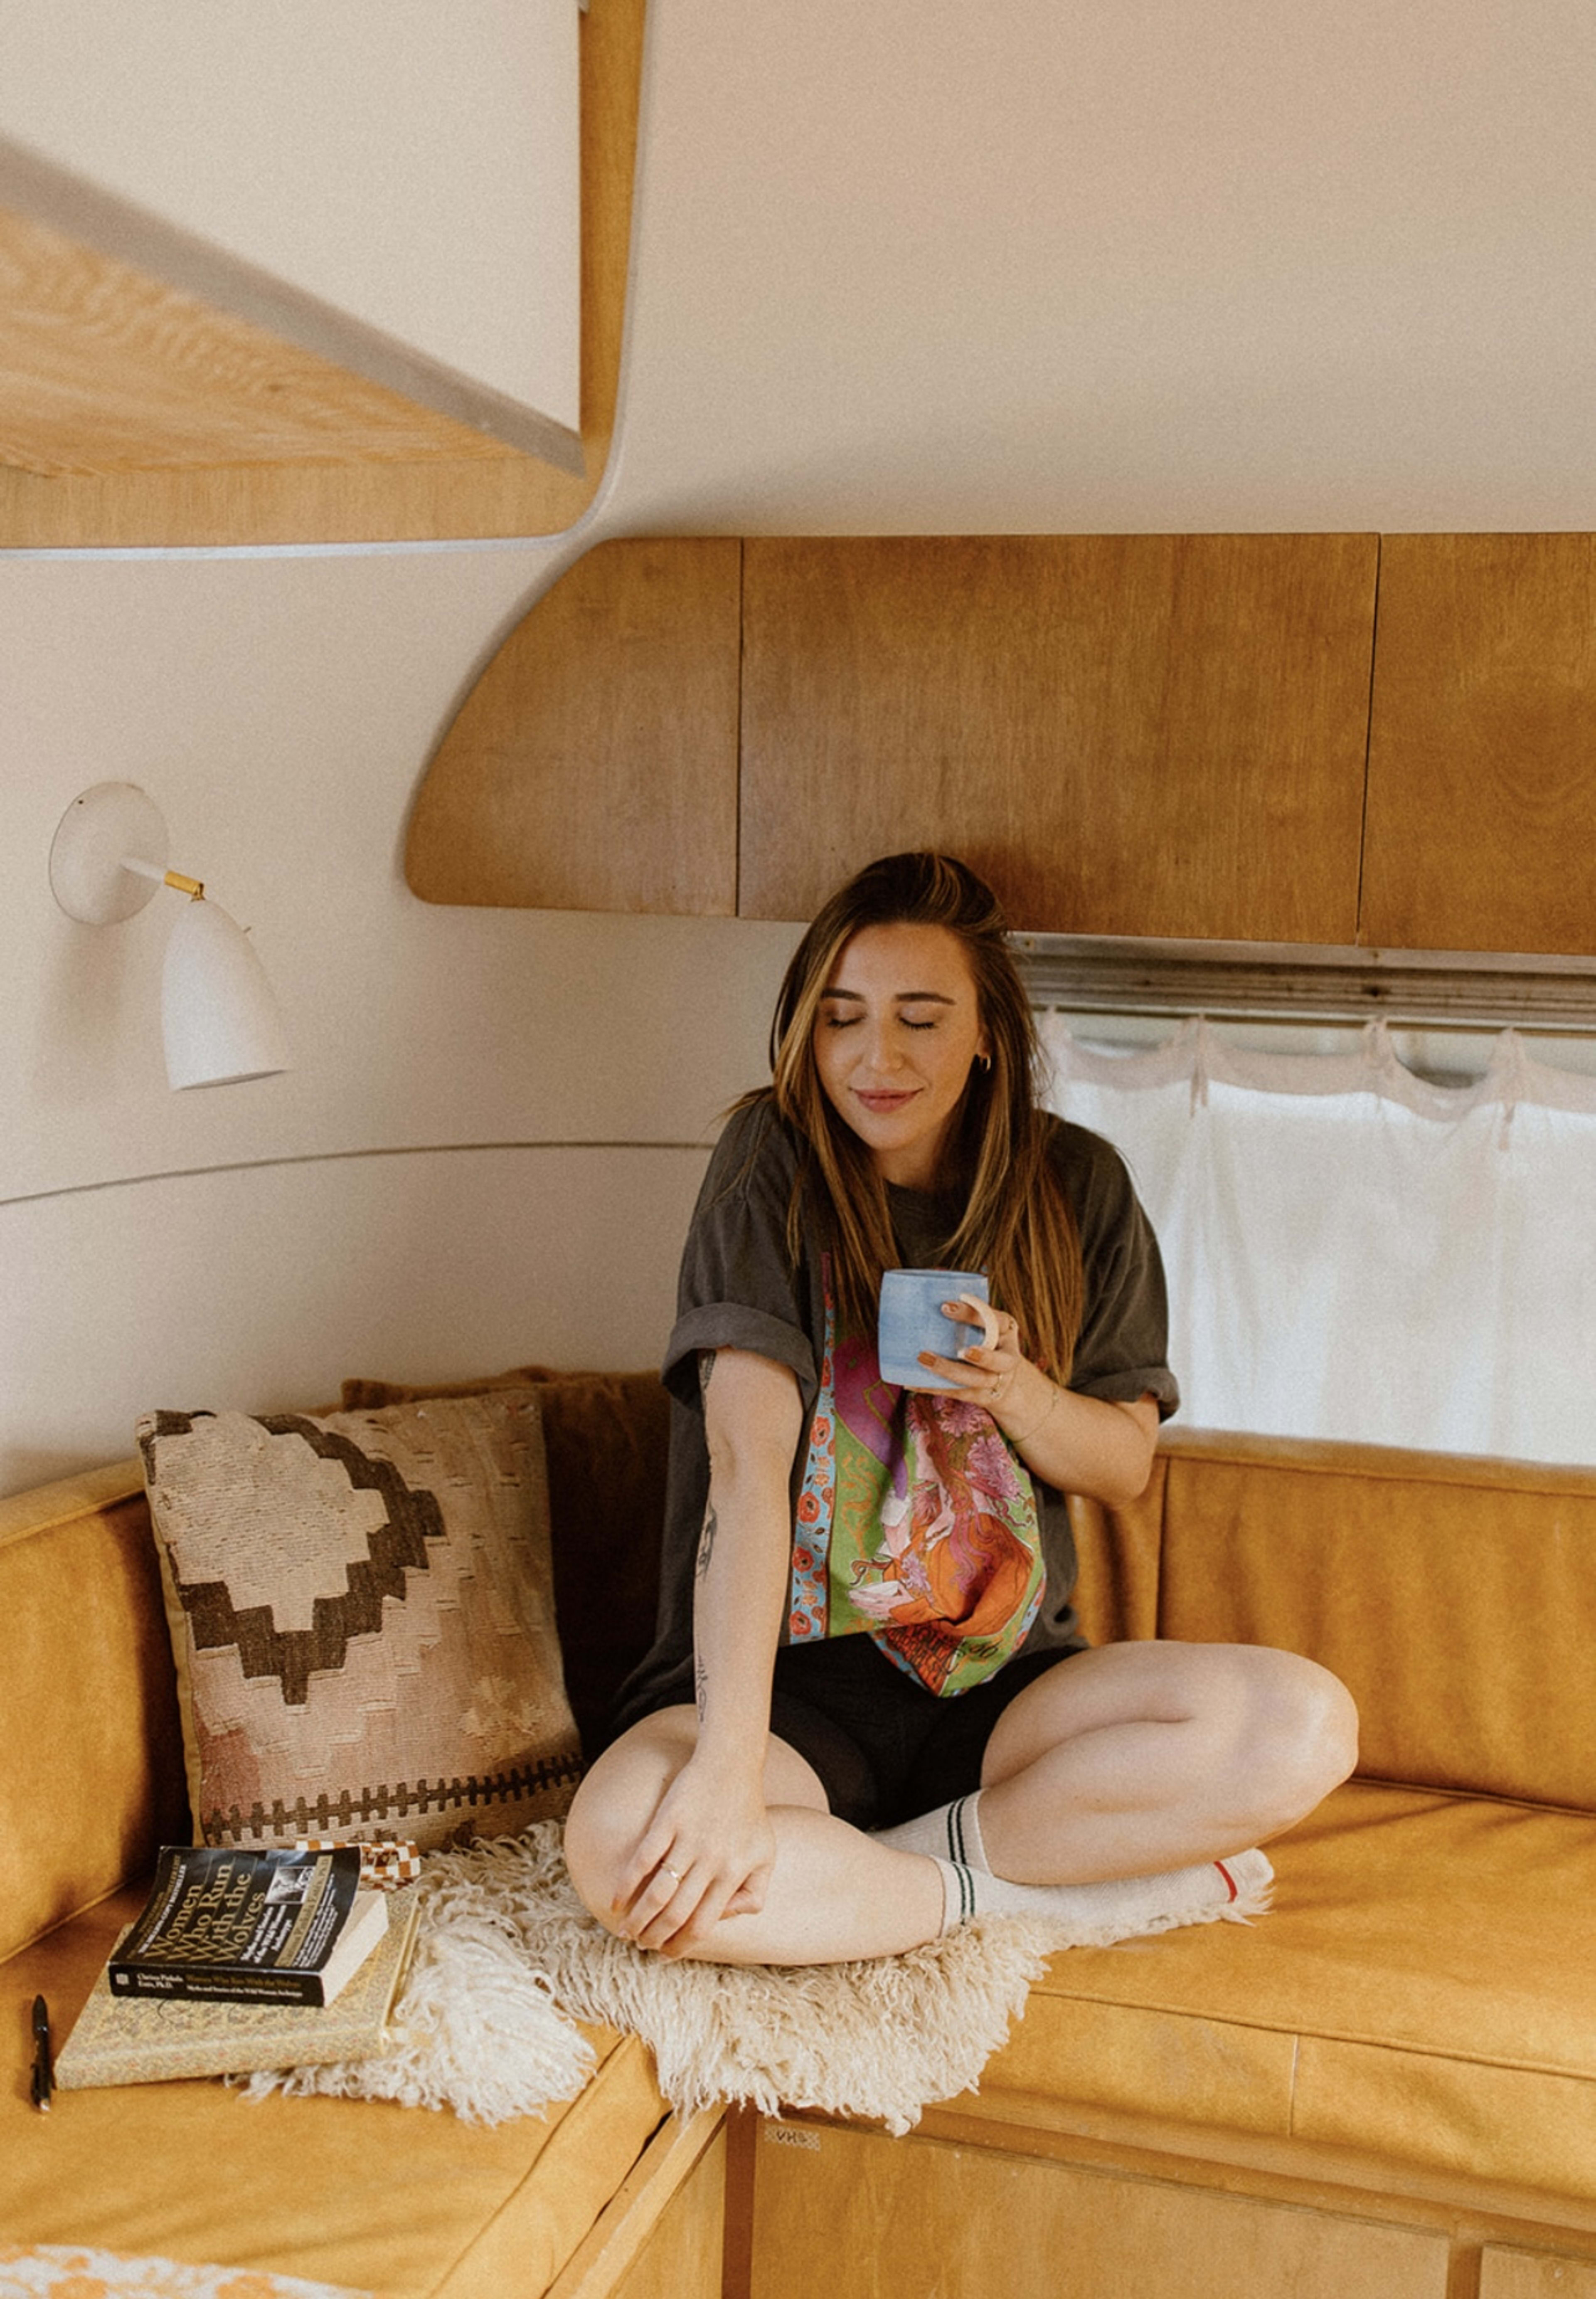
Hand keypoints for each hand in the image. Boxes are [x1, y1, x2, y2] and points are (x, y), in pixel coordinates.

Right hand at [611, 1751, 775, 1957]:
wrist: (731, 1766)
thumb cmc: (749, 1813)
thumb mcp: (765, 1855)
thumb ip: (754, 1892)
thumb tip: (727, 1919)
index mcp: (734, 1873)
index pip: (703, 1923)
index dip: (682, 1945)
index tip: (667, 1956)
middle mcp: (711, 1861)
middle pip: (677, 1913)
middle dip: (655, 1937)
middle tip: (642, 1946)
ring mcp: (688, 1840)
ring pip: (658, 1893)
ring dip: (638, 1918)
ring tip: (626, 1933)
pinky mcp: (668, 1821)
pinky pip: (643, 1860)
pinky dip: (627, 1885)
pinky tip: (616, 1902)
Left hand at [912, 1295, 1030, 1418]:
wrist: (1005, 1378)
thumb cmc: (988, 1340)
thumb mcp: (988, 1324)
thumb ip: (970, 1312)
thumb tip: (932, 1298)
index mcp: (1007, 1332)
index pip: (997, 1321)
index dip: (974, 1315)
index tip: (946, 1306)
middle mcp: (1006, 1359)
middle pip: (999, 1362)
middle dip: (984, 1357)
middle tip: (963, 1351)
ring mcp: (994, 1381)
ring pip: (976, 1380)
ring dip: (949, 1371)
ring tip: (923, 1359)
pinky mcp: (978, 1396)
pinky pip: (955, 1392)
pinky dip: (932, 1386)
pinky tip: (911, 1381)